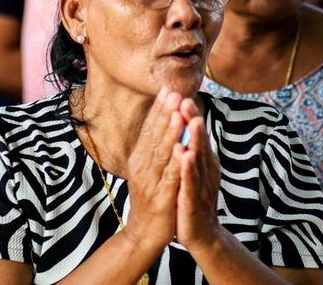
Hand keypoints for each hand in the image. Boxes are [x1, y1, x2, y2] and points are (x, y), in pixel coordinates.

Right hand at [122, 88, 186, 251]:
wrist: (144, 232)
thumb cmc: (151, 196)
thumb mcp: (149, 168)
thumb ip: (155, 146)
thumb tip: (163, 119)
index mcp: (140, 158)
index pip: (149, 129)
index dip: (159, 109)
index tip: (168, 89)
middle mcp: (142, 167)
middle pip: (154, 137)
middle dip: (164, 114)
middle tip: (173, 94)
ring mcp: (150, 183)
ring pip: (161, 155)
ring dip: (170, 134)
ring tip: (178, 115)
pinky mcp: (161, 198)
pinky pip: (170, 178)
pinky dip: (176, 164)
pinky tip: (182, 151)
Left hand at [175, 98, 221, 251]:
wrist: (202, 235)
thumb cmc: (194, 199)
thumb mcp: (193, 171)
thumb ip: (193, 148)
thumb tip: (189, 123)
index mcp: (203, 162)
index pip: (196, 135)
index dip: (190, 115)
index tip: (182, 94)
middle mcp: (205, 171)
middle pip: (200, 142)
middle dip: (193, 120)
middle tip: (187, 99)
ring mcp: (200, 186)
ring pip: (199, 160)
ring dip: (197, 139)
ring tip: (194, 120)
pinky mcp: (193, 202)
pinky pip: (190, 184)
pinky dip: (188, 169)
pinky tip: (185, 156)